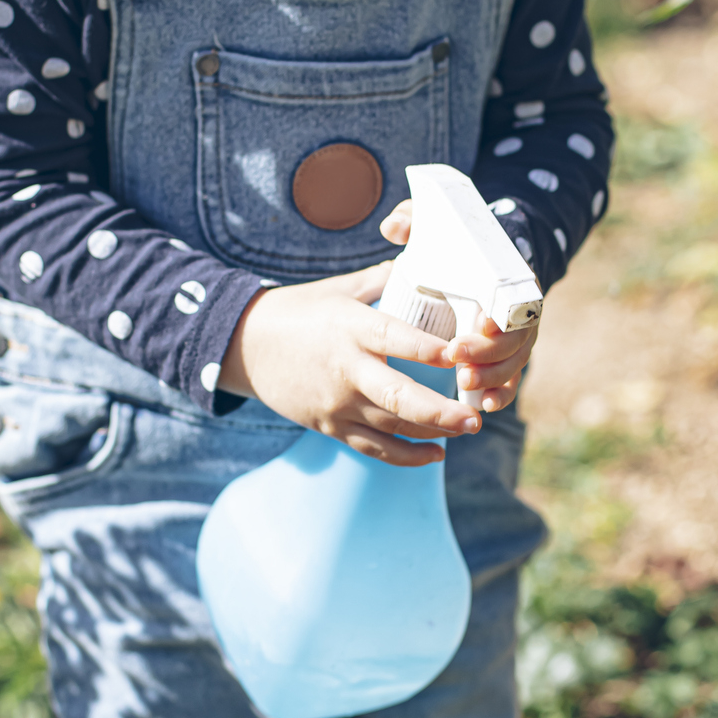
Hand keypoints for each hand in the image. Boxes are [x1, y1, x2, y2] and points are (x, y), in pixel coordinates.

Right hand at [217, 252, 481, 467]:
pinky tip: (436, 453)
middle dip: (439, 412)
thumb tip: (421, 260)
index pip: (394, 339)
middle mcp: (346, 370)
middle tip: (473, 419)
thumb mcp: (340, 289)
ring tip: (467, 428)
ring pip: (392, 427)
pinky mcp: (330, 426)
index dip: (427, 349)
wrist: (244, 347)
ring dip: (432, 433)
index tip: (459, 355)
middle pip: (398, 397)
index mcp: (351, 329)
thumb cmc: (297, 311)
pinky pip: (373, 448)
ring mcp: (337, 403)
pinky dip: (406, 456)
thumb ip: (383, 280)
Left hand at [378, 200, 536, 414]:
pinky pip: (509, 381)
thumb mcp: (433, 227)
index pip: (512, 299)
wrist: (476, 262)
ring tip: (464, 382)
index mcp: (506, 278)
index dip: (499, 314)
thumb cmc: (450, 247)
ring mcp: (515, 337)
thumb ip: (414, 220)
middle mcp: (517, 310)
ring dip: (492, 376)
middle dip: (488, 352)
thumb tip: (393, 227)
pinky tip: (482, 404)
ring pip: (514, 363)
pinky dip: (499, 394)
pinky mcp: (506, 358)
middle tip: (456, 356)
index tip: (479, 322)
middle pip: (514, 337)